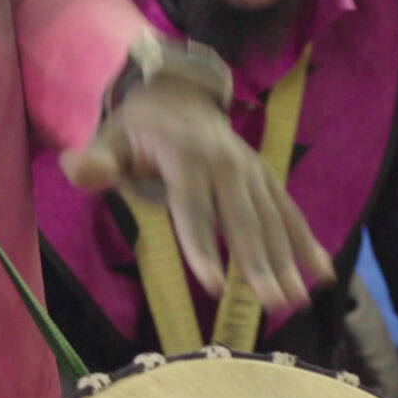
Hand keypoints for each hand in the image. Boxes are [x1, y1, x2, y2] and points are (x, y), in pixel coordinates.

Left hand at [63, 80, 333, 312]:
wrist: (178, 95)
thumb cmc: (137, 130)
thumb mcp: (111, 140)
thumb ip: (97, 161)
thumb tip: (74, 165)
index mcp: (186, 155)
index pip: (193, 207)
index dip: (202, 246)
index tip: (213, 284)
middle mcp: (226, 162)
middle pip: (242, 219)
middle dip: (258, 263)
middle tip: (272, 302)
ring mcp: (251, 170)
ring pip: (272, 220)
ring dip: (287, 261)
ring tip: (297, 300)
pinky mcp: (265, 179)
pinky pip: (289, 212)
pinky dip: (307, 243)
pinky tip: (323, 274)